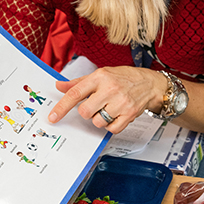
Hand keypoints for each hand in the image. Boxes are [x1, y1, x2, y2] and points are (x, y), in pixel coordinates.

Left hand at [48, 66, 165, 133]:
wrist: (150, 83)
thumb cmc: (125, 78)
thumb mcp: (101, 74)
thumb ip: (79, 82)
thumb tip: (59, 86)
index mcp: (100, 77)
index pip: (75, 93)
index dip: (62, 107)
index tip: (53, 117)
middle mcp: (110, 89)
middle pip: (85, 112)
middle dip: (87, 112)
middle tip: (96, 105)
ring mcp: (121, 102)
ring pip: (97, 122)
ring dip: (100, 119)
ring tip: (109, 109)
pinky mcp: (129, 114)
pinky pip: (111, 129)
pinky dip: (111, 125)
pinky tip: (116, 115)